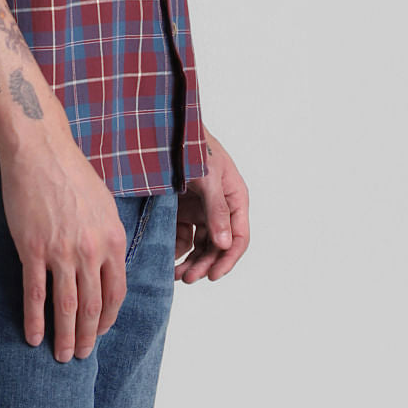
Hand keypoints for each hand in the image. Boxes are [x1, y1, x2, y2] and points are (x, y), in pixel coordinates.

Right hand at [0, 133, 127, 361]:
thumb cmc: (72, 173)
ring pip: (66, 306)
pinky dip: (35, 319)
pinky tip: (33, 336)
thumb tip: (108, 266)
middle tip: (80, 355)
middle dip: (87, 336)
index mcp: (112, 239)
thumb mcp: (105, 204)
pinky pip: (35, 293)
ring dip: (64, 336)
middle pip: (92, 306)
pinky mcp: (33, 249)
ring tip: (61, 356)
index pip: (116, 292)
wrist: (40, 150)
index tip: (99, 331)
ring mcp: (61, 251)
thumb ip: (108, 237)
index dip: (107, 318)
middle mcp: (91, 249)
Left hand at [174, 125, 248, 282]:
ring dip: (191, 261)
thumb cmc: (194, 146)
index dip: (228, 259)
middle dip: (205, 264)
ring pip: (200, 245)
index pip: (239, 237)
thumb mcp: (208, 177)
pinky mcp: (183, 209)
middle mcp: (221, 208)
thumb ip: (216, 210)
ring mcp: (202, 209)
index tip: (212, 276)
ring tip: (176, 274)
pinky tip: (168, 258)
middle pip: (218, 245)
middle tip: (188, 278)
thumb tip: (224, 244)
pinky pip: (184, 236)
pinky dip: (178, 249)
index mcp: (235, 198)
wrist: (168, 129)